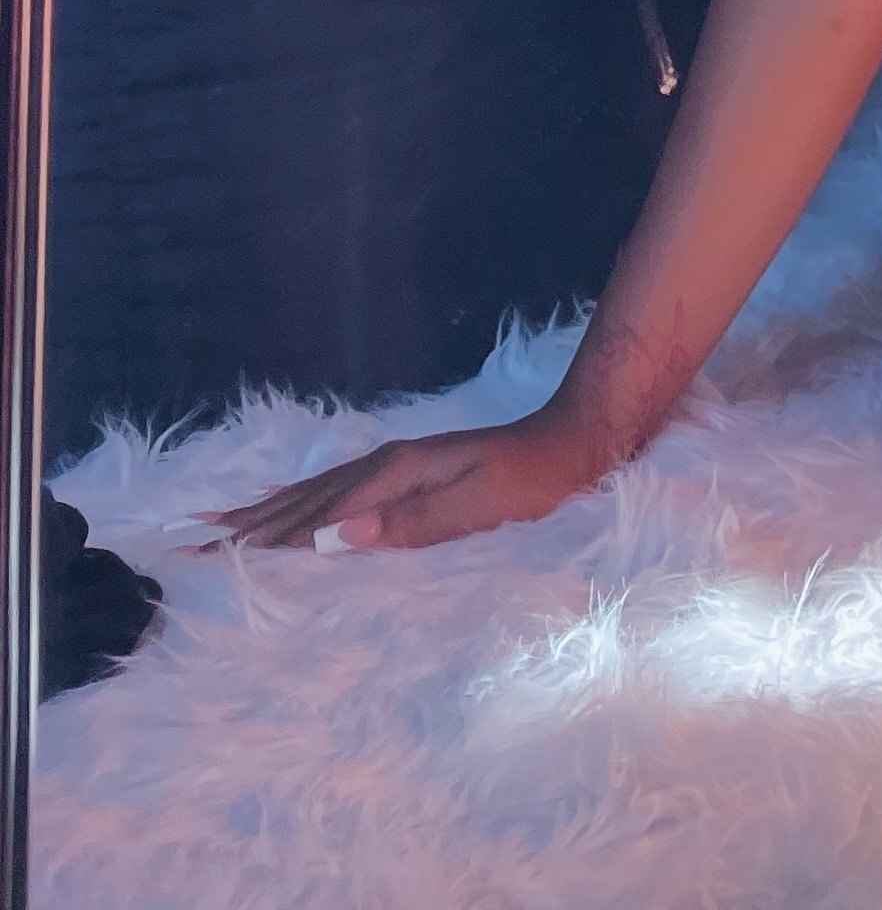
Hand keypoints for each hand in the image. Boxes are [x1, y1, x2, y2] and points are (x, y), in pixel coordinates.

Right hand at [198, 405, 600, 555]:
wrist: (574, 438)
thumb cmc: (534, 481)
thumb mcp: (479, 506)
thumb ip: (412, 523)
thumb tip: (338, 536)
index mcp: (395, 475)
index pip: (316, 516)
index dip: (266, 539)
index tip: (211, 556)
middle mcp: (386, 464)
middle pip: (304, 500)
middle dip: (249, 525)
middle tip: (191, 545)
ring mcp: (396, 465)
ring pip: (315, 492)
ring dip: (268, 511)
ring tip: (221, 526)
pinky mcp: (408, 473)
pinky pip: (339, 489)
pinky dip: (304, 500)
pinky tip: (295, 507)